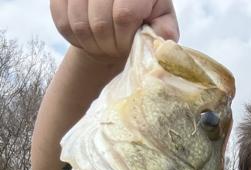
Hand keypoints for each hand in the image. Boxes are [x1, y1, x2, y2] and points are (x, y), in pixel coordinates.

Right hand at [50, 0, 178, 61]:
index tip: (129, 45)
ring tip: (104, 45)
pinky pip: (62, 22)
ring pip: (79, 24)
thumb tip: (159, 39)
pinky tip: (89, 39)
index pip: (123, 15)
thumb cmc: (144, 22)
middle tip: (116, 49)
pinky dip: (76, 40)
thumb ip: (164, 31)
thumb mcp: (162, 25)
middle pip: (100, 22)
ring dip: (93, 45)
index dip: (125, 39)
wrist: (116, 19)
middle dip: (110, 46)